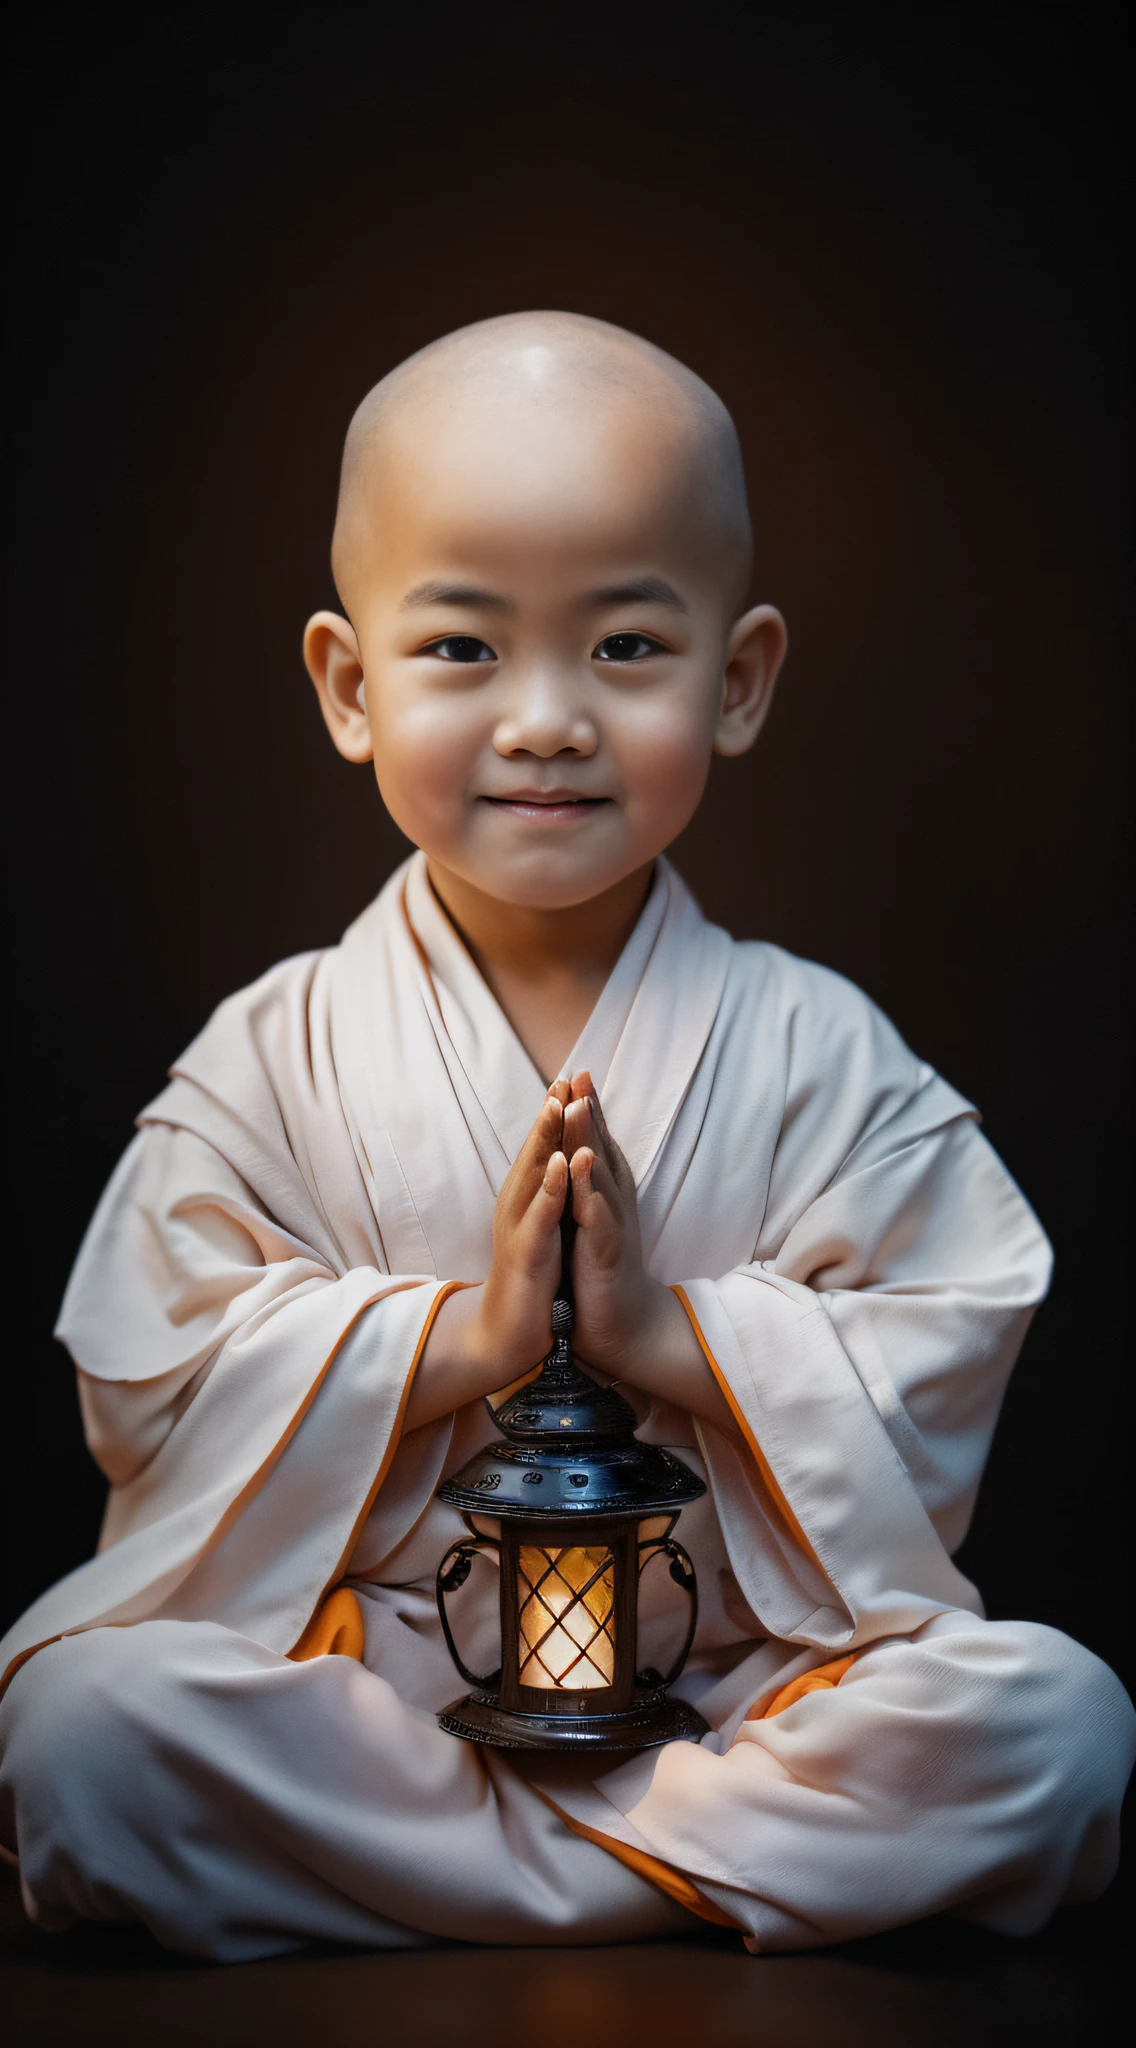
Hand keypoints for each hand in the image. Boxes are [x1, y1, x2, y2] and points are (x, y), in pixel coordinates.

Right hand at [404, 1085, 569, 1430]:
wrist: (506, 1335)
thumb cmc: (530, 1281)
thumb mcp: (542, 1230)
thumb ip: (546, 1197)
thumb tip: (557, 1164)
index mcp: (524, 1201)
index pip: (539, 1150)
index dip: (554, 1115)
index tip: (571, 1078)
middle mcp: (515, 1208)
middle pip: (532, 1152)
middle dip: (550, 1114)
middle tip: (566, 1077)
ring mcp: (518, 1230)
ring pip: (531, 1177)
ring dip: (546, 1140)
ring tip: (562, 1105)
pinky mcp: (525, 1257)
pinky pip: (537, 1218)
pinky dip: (547, 1190)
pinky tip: (557, 1166)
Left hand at [562, 1072, 654, 1375]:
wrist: (622, 1321)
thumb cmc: (602, 1268)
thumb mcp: (592, 1217)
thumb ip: (587, 1184)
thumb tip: (579, 1150)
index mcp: (606, 1192)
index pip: (595, 1141)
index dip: (586, 1107)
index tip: (575, 1071)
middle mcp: (614, 1200)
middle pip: (600, 1147)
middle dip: (589, 1109)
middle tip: (579, 1072)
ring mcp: (612, 1223)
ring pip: (600, 1173)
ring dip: (589, 1138)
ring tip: (578, 1105)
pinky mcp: (606, 1250)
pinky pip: (597, 1215)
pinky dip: (589, 1190)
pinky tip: (581, 1169)